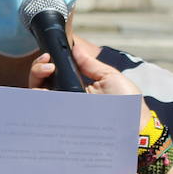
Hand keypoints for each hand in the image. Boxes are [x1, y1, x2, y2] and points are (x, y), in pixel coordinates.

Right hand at [29, 49, 151, 126]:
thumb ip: (90, 64)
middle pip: (40, 85)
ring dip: (36, 81)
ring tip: (46, 72)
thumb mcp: (110, 77)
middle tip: (47, 63)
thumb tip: (76, 47)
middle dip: (37, 69)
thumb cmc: (126, 103)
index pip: (53, 74)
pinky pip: (45, 115)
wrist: (135, 126)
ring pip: (38, 98)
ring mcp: (64, 113)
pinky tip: (44, 92)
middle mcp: (66, 100)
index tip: (49, 56)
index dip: (46, 63)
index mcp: (76, 87)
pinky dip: (39, 102)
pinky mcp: (64, 125)